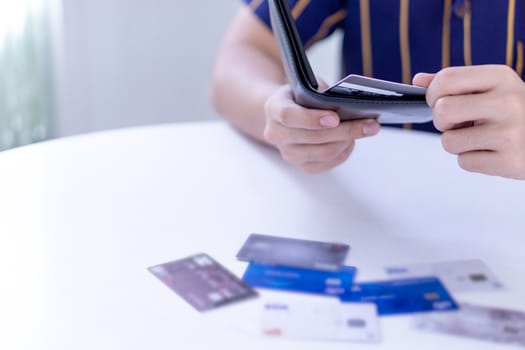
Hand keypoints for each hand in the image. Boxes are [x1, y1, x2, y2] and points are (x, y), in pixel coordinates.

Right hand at [263, 85, 380, 173]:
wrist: (286, 114)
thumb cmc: (300, 96)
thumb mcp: (307, 84)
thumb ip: (321, 91)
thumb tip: (348, 103)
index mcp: (273, 109)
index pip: (289, 116)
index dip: (312, 118)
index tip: (335, 117)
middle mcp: (276, 134)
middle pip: (312, 138)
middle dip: (345, 130)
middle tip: (371, 124)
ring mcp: (288, 153)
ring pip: (322, 153)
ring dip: (347, 141)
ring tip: (366, 130)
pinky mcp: (301, 165)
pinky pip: (326, 164)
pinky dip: (343, 152)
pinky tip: (352, 141)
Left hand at [413, 65, 524, 178]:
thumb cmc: (515, 110)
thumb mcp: (491, 87)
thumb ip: (455, 83)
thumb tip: (417, 81)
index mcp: (501, 77)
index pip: (447, 79)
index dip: (433, 93)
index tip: (439, 100)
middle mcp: (508, 103)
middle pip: (442, 111)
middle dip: (442, 121)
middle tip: (458, 123)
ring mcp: (511, 133)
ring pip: (448, 141)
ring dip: (456, 143)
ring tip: (478, 137)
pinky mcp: (510, 162)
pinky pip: (465, 162)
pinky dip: (472, 159)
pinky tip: (491, 151)